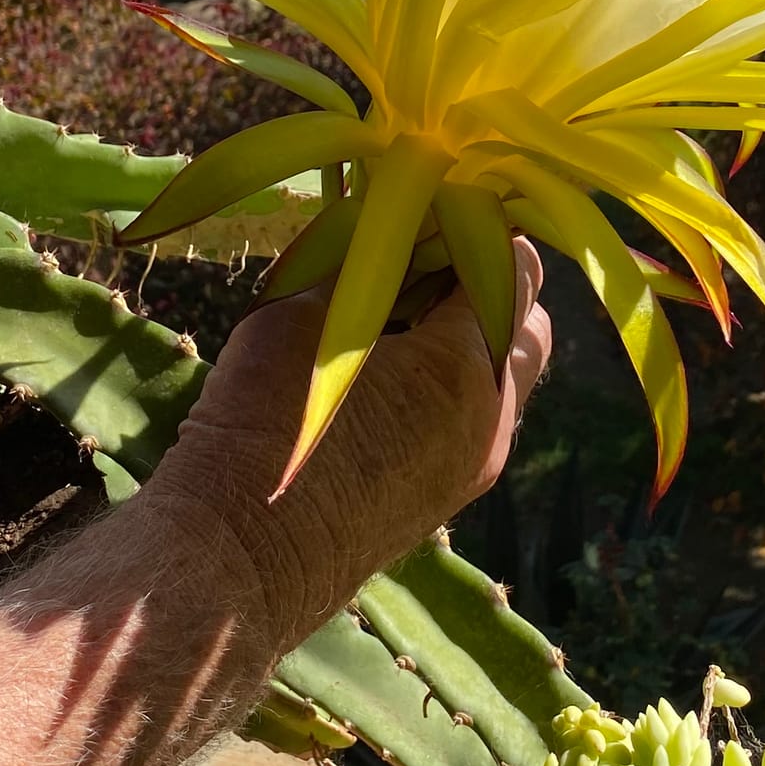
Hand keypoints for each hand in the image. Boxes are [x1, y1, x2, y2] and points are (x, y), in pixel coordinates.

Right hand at [140, 242, 550, 655]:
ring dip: (468, 339)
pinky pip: (473, 420)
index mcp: (470, 363)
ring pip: (504, 377)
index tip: (427, 210)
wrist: (236, 558)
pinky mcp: (446, 498)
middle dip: (487, 285)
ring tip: (392, 322)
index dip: (476, 228)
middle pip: (528, 325)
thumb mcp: (300, 311)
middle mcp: (494, 418)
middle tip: (415, 264)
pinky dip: (448, 385)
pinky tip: (382, 377)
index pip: (518, 267)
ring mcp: (475, 466)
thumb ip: (355, 255)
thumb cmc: (261, 421)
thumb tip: (382, 207)